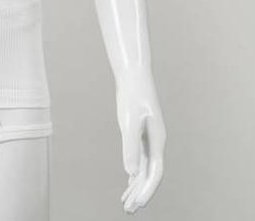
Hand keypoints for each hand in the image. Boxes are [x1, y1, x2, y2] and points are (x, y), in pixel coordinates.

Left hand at [115, 68, 165, 213]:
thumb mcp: (130, 121)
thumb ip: (131, 146)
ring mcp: (148, 139)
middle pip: (150, 175)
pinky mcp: (140, 134)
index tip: (138, 204)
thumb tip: (131, 173)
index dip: (147, 190)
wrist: (133, 76)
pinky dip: (134, 173)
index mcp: (157, 141)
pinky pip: (139, 159)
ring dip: (136, 186)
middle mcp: (155, 142)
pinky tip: (128, 182)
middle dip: (140, 193)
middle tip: (129, 210)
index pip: (155, 172)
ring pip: (144, 169)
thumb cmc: (132, 95)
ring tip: (126, 203)